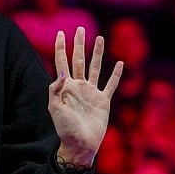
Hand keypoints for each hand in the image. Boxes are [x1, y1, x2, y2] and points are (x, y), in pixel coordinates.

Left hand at [50, 27, 122, 165]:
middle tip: (79, 29)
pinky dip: (115, 74)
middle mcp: (78, 86)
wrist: (80, 144)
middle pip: (78, 60)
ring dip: (97, 53)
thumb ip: (56, 89)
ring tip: (99, 38)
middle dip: (78, 45)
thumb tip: (62, 72)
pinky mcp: (103, 101)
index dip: (61, 47)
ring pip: (94, 68)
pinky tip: (119, 63)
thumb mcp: (55, 108)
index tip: (60, 33)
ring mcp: (91, 93)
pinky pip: (110, 85)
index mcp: (65, 87)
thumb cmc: (64, 128)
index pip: (61, 62)